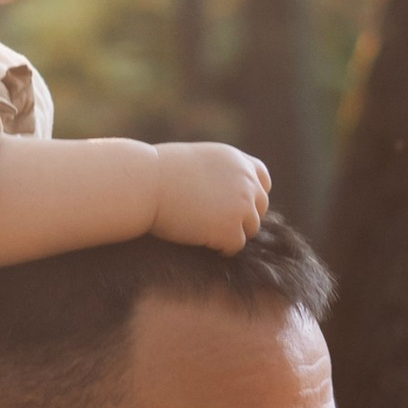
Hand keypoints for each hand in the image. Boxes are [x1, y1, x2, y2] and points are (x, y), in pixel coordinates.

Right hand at [150, 141, 269, 252]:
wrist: (145, 185)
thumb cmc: (157, 172)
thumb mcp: (196, 161)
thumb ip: (218, 173)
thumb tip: (224, 194)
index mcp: (237, 160)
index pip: (262, 180)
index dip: (251, 195)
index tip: (235, 205)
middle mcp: (246, 181)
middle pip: (260, 208)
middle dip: (242, 216)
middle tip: (215, 224)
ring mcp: (242, 206)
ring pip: (250, 229)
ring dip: (231, 233)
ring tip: (204, 232)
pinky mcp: (231, 229)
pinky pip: (235, 246)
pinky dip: (221, 248)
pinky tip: (201, 241)